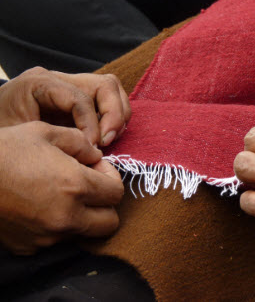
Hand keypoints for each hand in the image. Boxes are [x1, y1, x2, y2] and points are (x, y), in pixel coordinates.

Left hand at [0, 67, 130, 145]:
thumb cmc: (1, 130)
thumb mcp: (19, 136)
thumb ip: (55, 140)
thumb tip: (91, 149)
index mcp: (40, 83)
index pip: (80, 98)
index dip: (92, 125)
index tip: (92, 149)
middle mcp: (60, 79)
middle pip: (105, 85)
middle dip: (114, 115)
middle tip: (107, 141)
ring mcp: (72, 86)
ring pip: (112, 90)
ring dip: (118, 116)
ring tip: (109, 139)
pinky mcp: (79, 98)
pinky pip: (108, 100)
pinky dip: (114, 118)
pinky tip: (105, 137)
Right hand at [0, 122, 123, 254]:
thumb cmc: (4, 150)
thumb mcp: (45, 132)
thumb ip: (81, 143)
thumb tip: (97, 157)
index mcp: (76, 186)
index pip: (117, 193)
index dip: (111, 178)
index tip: (96, 168)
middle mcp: (66, 217)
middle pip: (110, 222)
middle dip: (106, 204)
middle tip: (89, 186)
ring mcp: (47, 236)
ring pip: (85, 232)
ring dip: (84, 216)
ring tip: (64, 194)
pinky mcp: (30, 247)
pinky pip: (57, 239)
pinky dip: (58, 226)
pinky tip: (42, 206)